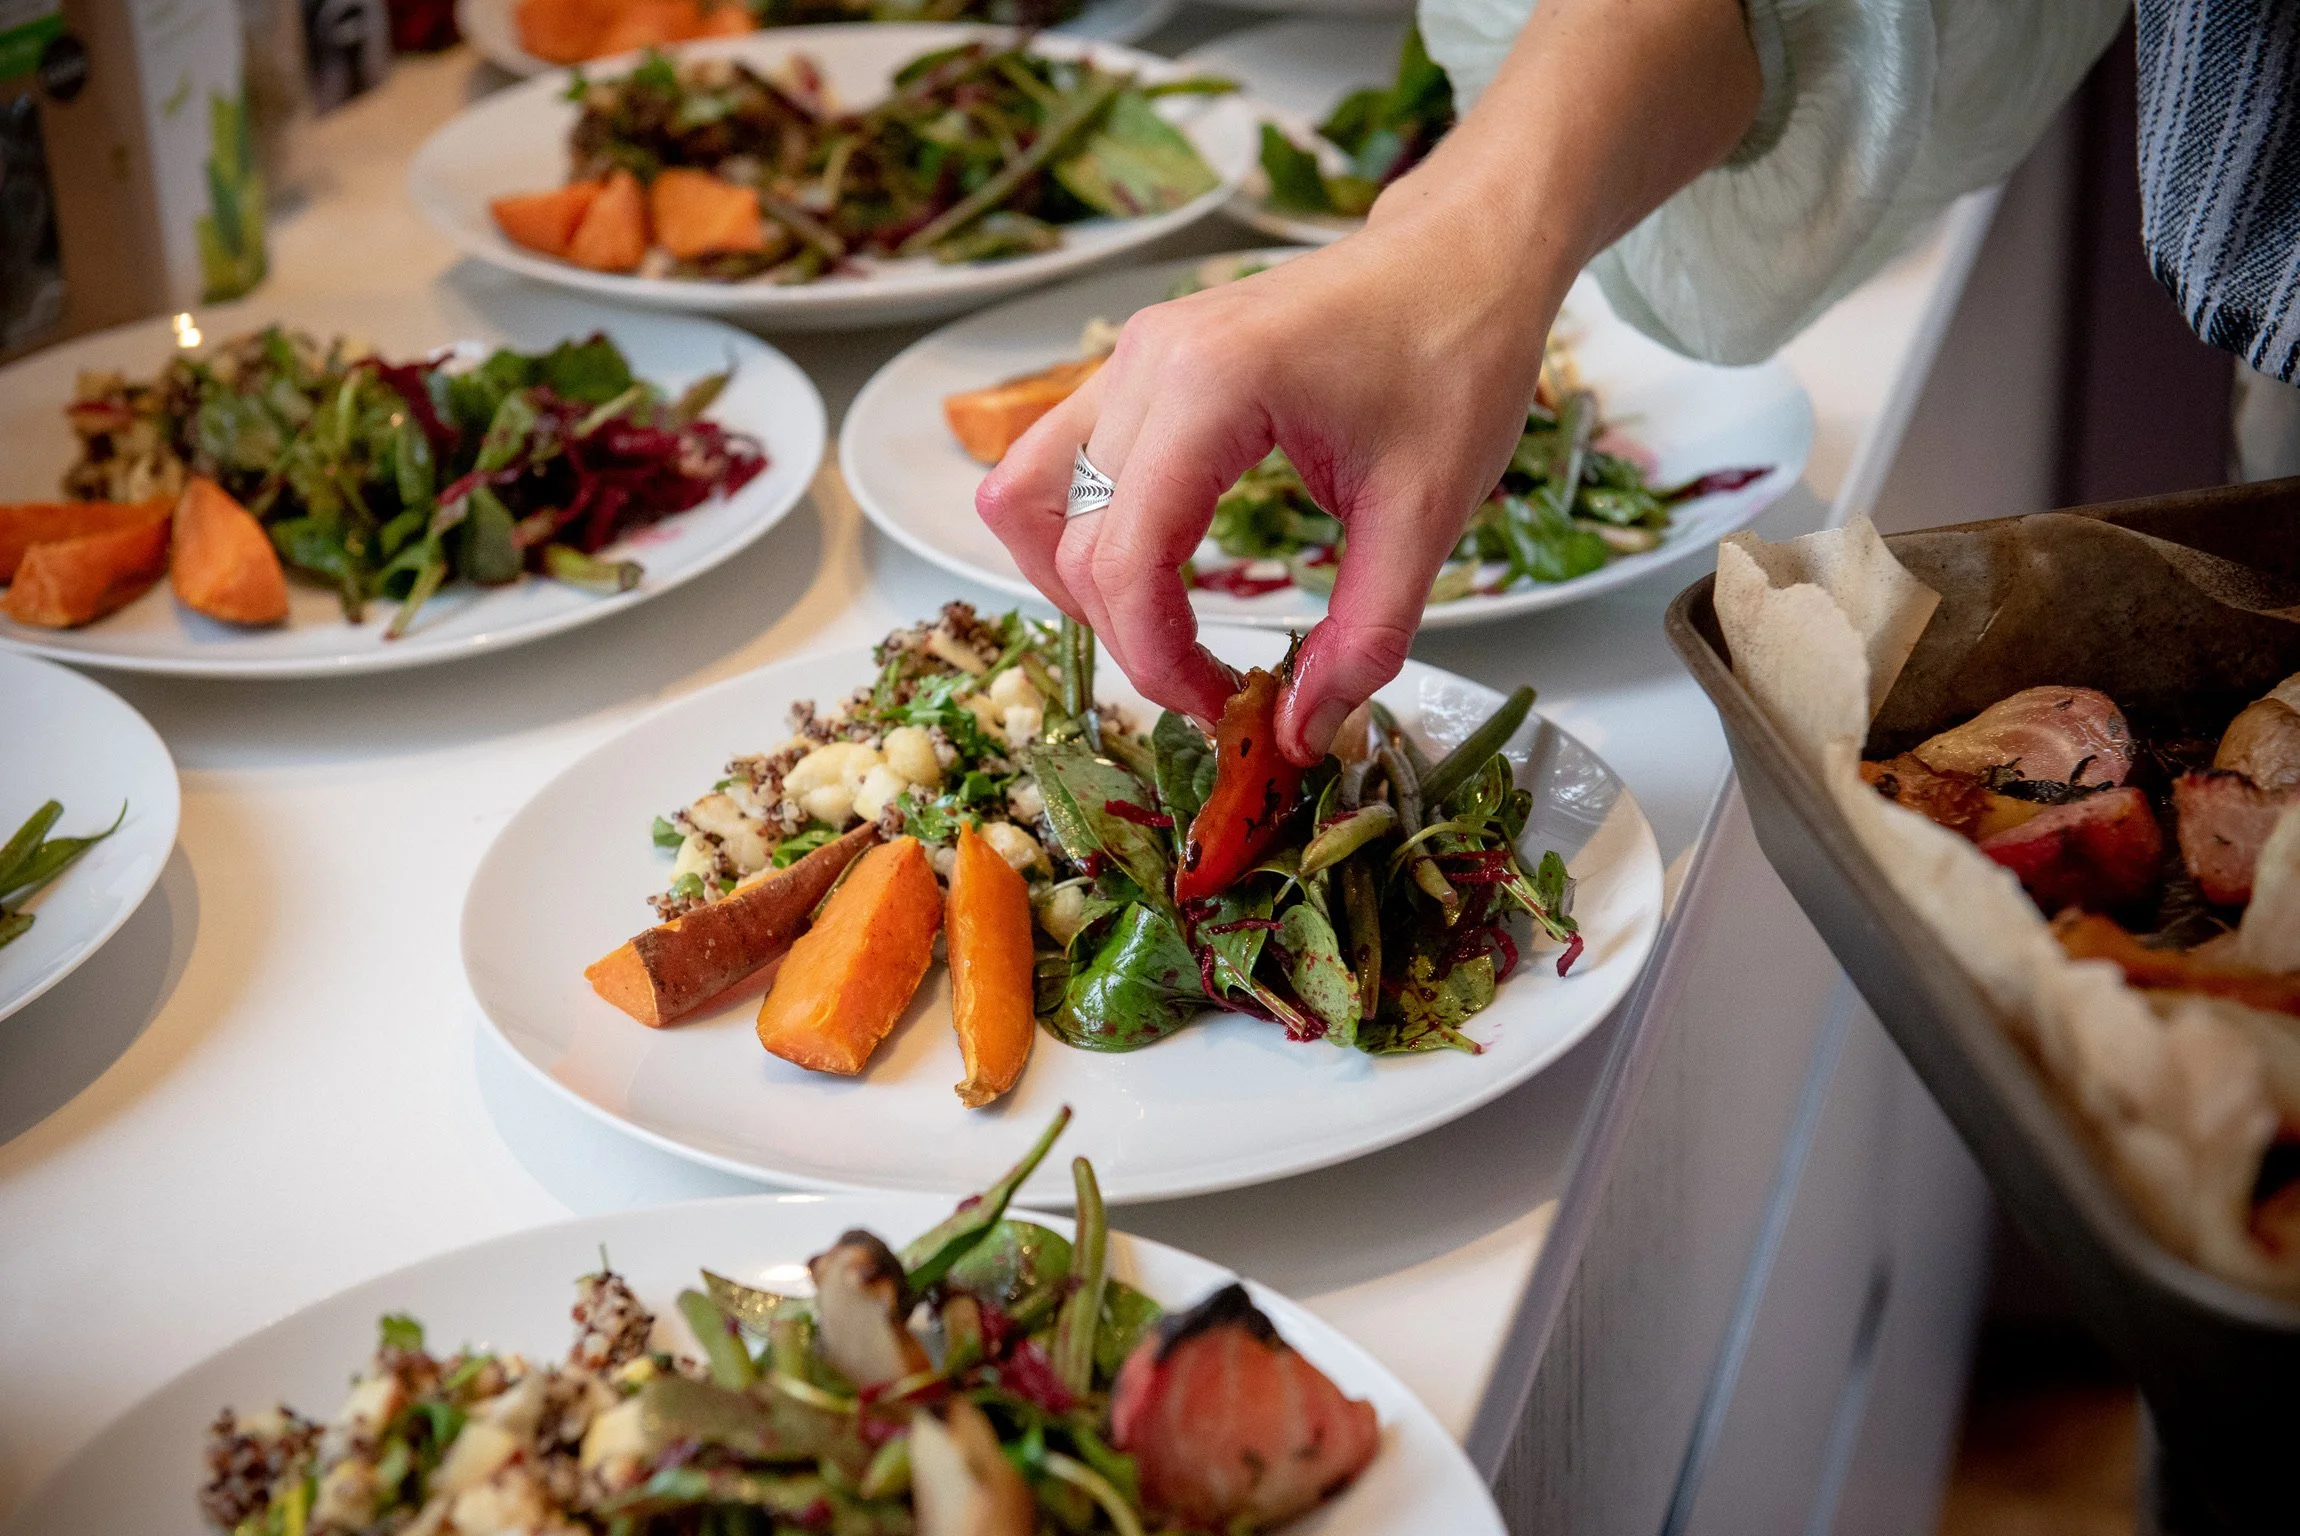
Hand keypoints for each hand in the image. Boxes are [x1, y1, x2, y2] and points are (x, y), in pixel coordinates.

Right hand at [974, 0, 1759, 762]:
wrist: (1464, 255)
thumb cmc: (1456, 357)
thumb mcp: (1428, 513)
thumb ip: (1364, 636)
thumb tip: (1302, 734)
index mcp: (1211, 385)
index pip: (1126, 557)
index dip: (1157, 661)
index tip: (1222, 710)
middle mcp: (1145, 361)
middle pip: (1071, 541)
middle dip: (1129, 638)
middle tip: (1213, 690)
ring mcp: (1131, 355)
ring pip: (1033, 498)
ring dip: (1078, 586)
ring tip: (1163, 635)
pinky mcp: (1137, 364)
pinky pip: (1059, 463)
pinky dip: (1084, 534)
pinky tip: (1154, 575)